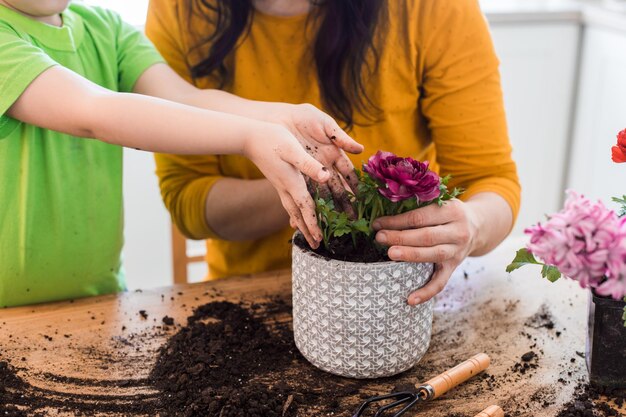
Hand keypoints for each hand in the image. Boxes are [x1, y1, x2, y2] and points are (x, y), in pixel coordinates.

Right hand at [243, 123, 335, 248]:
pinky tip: (296, 213)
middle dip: (307, 230)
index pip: (305, 207)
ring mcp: (281, 184)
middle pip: (298, 214)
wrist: (249, 136)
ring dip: (301, 223)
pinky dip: (294, 211)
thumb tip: (326, 176)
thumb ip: (308, 164)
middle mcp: (286, 187)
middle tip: (315, 245)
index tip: (319, 239)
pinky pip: (288, 200)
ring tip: (307, 235)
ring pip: (292, 209)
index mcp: (292, 181)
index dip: (313, 223)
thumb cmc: (271, 138)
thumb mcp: (292, 149)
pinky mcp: (278, 179)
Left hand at [263, 103, 363, 215]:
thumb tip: (360, 149)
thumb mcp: (324, 125)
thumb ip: (341, 137)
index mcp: (334, 152)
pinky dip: (306, 203)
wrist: (279, 118)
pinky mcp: (296, 173)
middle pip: (337, 187)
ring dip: (328, 207)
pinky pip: (303, 191)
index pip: (348, 173)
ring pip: (322, 193)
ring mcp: (310, 170)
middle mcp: (324, 164)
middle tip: (353, 219)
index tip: (363, 199)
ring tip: (334, 223)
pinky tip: (309, 217)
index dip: (355, 185)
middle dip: (345, 203)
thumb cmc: (304, 117)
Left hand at [373, 199, 478, 304]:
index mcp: (452, 211)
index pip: (420, 217)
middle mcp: (458, 232)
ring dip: (410, 255)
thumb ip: (419, 205)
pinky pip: (441, 283)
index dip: (398, 221)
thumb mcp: (441, 203)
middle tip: (380, 238)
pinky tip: (410, 300)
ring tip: (390, 254)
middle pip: (426, 236)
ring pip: (433, 255)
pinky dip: (426, 293)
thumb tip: (384, 212)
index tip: (378, 224)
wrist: (478, 226)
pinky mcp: (455, 267)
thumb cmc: (448, 213)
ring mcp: (457, 252)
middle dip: (401, 237)